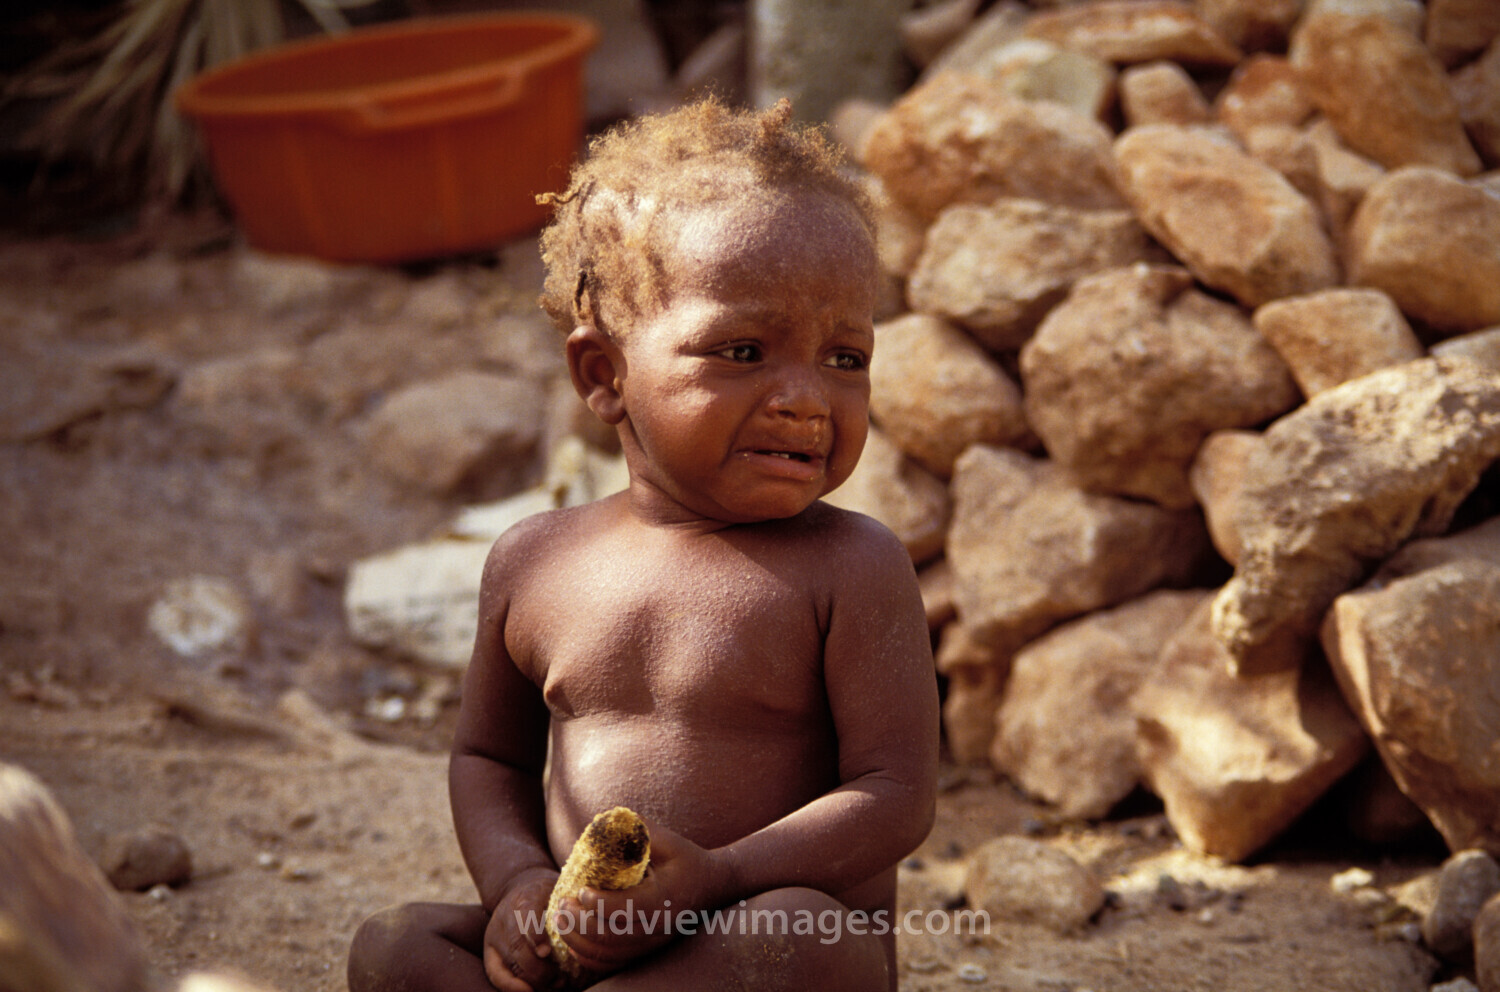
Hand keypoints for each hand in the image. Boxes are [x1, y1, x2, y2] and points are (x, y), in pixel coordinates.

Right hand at [484, 867, 560, 991]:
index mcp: (525, 898)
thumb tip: (590, 916)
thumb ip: (570, 902)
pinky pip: (495, 973)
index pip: (526, 914)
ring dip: (532, 979)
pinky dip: (511, 987)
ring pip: (509, 963)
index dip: (535, 934)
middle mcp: (505, 917)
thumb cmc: (547, 893)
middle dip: (539, 968)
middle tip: (560, 979)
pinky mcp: (490, 950)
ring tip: (555, 984)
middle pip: (517, 946)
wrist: (519, 888)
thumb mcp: (558, 888)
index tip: (546, 951)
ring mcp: (495, 935)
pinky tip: (529, 991)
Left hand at [554, 821, 726, 973]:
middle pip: (613, 936)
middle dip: (580, 923)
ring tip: (559, 920)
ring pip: (610, 953)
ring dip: (578, 940)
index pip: (629, 908)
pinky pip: (614, 963)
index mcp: (665, 896)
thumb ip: (636, 830)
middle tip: (561, 905)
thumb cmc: (685, 858)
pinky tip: (571, 941)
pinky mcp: (647, 950)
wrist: (712, 886)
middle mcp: (660, 925)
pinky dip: (589, 957)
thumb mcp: (666, 839)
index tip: (581, 891)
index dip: (601, 904)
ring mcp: (654, 942)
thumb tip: (600, 823)